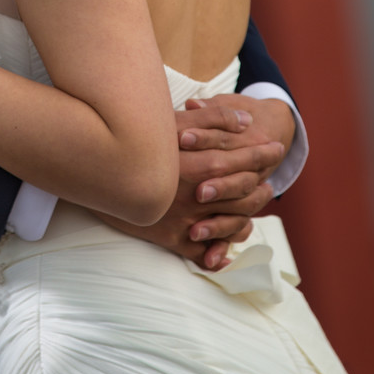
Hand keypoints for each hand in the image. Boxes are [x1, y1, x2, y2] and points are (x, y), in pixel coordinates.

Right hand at [93, 95, 290, 268]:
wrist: (97, 169)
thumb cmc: (136, 140)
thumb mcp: (173, 123)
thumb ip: (213, 120)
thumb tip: (246, 122)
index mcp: (200, 165)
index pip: (243, 162)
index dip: (262, 154)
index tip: (276, 147)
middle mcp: (196, 197)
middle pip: (242, 196)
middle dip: (260, 186)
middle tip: (270, 181)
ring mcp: (185, 221)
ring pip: (229, 226)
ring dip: (247, 219)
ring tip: (252, 212)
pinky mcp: (171, 239)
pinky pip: (204, 253)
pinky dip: (219, 253)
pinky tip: (226, 251)